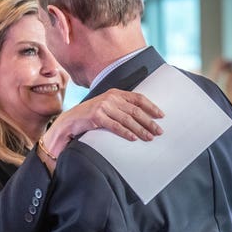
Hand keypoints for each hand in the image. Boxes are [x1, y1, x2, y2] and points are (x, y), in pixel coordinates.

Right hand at [44, 89, 163, 157]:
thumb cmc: (91, 115)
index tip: (161, 116)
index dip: (151, 107)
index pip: (138, 98)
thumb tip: (142, 117)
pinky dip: (126, 133)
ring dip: (141, 129)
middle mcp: (111, 97)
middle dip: (149, 122)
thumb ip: (121, 107)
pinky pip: (115, 126)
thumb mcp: (107, 106)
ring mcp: (103, 106)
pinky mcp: (96, 116)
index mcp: (115, 93)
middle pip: (135, 110)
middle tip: (159, 131)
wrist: (70, 120)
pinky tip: (134, 138)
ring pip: (128, 119)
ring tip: (149, 137)